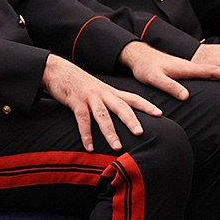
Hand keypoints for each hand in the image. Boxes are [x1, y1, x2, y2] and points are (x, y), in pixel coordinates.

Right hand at [43, 53, 160, 151]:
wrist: (59, 71)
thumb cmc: (81, 86)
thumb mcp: (100, 93)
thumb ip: (111, 105)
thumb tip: (124, 121)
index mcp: (111, 92)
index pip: (133, 98)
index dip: (146, 106)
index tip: (160, 114)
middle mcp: (104, 94)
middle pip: (121, 107)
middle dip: (131, 120)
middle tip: (141, 133)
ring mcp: (90, 98)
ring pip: (103, 115)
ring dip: (110, 132)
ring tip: (117, 147)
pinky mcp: (75, 102)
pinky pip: (82, 120)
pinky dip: (86, 134)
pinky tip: (89, 148)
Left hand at [119, 40, 219, 101]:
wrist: (140, 57)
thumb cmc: (146, 69)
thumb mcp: (155, 79)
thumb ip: (170, 86)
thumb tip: (186, 96)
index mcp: (188, 68)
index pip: (213, 71)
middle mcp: (193, 66)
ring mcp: (192, 67)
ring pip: (219, 68)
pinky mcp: (190, 70)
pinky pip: (212, 71)